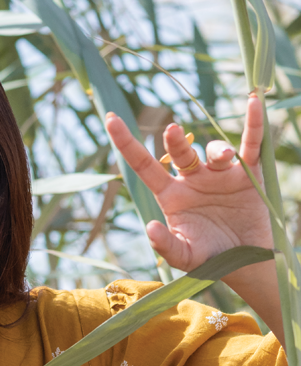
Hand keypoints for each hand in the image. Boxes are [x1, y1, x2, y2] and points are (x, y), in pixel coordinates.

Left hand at [105, 95, 272, 270]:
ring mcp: (220, 174)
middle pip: (180, 153)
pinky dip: (254, 125)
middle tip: (172, 132)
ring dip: (218, 149)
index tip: (110, 120)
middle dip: (175, 142)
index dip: (127, 144)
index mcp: (171, 195)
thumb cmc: (209, 257)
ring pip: (215, 151)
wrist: (246, 261)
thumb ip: (166, 246)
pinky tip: (254, 104)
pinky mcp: (249, 173)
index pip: (144, 166)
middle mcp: (192, 179)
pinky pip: (251, 144)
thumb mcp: (184, 256)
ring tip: (224, 157)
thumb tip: (149, 228)